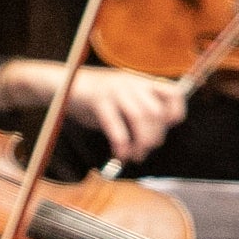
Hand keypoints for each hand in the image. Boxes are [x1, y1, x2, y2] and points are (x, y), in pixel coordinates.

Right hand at [62, 66, 187, 160]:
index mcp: (141, 82)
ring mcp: (114, 90)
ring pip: (140, 117)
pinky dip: (121, 145)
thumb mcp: (123, 99)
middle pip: (156, 112)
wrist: (63, 84)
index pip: (173, 93)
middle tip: (145, 151)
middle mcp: (131, 83)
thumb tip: (154, 138)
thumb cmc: (95, 98)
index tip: (167, 129)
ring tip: (135, 156)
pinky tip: (120, 154)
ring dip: (141, 143)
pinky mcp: (98, 101)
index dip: (175, 114)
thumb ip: (140, 111)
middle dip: (155, 138)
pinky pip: (115, 126)